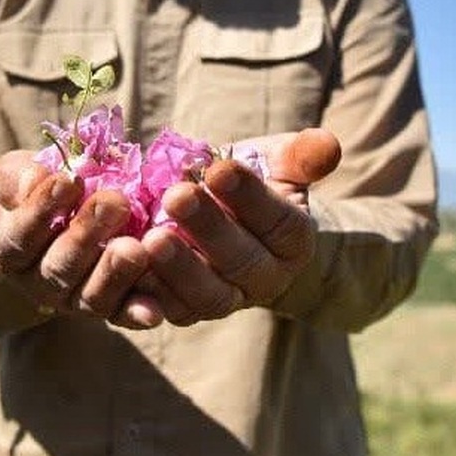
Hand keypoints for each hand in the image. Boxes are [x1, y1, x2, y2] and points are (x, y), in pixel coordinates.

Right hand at [0, 151, 158, 328]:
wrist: (79, 222)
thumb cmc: (50, 194)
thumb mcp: (26, 179)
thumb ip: (21, 178)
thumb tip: (36, 180)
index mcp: (15, 253)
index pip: (20, 237)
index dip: (40, 211)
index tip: (67, 181)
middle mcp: (43, 283)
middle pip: (59, 266)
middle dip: (86, 235)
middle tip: (116, 202)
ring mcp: (78, 300)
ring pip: (92, 295)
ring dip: (114, 273)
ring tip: (135, 249)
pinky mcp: (114, 309)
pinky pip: (124, 314)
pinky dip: (138, 312)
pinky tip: (154, 308)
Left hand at [135, 128, 341, 325]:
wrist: (234, 222)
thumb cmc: (258, 181)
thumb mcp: (281, 162)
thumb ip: (301, 155)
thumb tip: (328, 144)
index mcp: (294, 240)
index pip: (278, 220)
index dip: (251, 196)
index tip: (220, 167)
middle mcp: (266, 278)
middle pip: (241, 260)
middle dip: (209, 228)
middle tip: (176, 196)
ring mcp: (227, 300)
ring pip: (207, 295)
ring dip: (178, 269)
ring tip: (151, 238)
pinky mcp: (187, 312)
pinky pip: (169, 310)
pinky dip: (148, 295)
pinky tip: (127, 268)